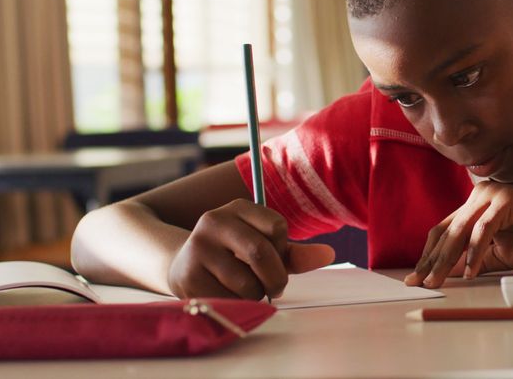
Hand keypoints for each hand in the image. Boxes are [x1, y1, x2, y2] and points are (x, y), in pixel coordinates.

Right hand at [168, 199, 334, 298]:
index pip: (277, 226)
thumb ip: (295, 253)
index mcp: (238, 208)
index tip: (277, 258)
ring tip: (247, 289)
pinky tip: (227, 294)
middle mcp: (215, 220)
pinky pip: (227, 299)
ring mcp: (198, 248)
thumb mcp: (265, 248)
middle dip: (276, 278)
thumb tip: (329, 254)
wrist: (183, 266)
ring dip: (255, 294)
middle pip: (261, 253)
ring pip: (246, 282)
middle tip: (276, 289)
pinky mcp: (188, 276)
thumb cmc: (235, 256)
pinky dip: (236, 304)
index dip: (284, 249)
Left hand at [403, 181, 512, 288]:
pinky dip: (475, 252)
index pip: (443, 232)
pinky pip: (484, 229)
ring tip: (438, 281)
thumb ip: (473, 261)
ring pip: (461, 231)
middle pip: (447, 232)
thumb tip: (444, 274)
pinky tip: (470, 272)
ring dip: (447, 259)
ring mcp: (492, 194)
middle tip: (420, 283)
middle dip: (432, 261)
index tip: (415, 279)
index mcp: (475, 206)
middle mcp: (479, 196)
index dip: (428, 256)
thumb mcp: (499, 256)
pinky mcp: (507, 199)